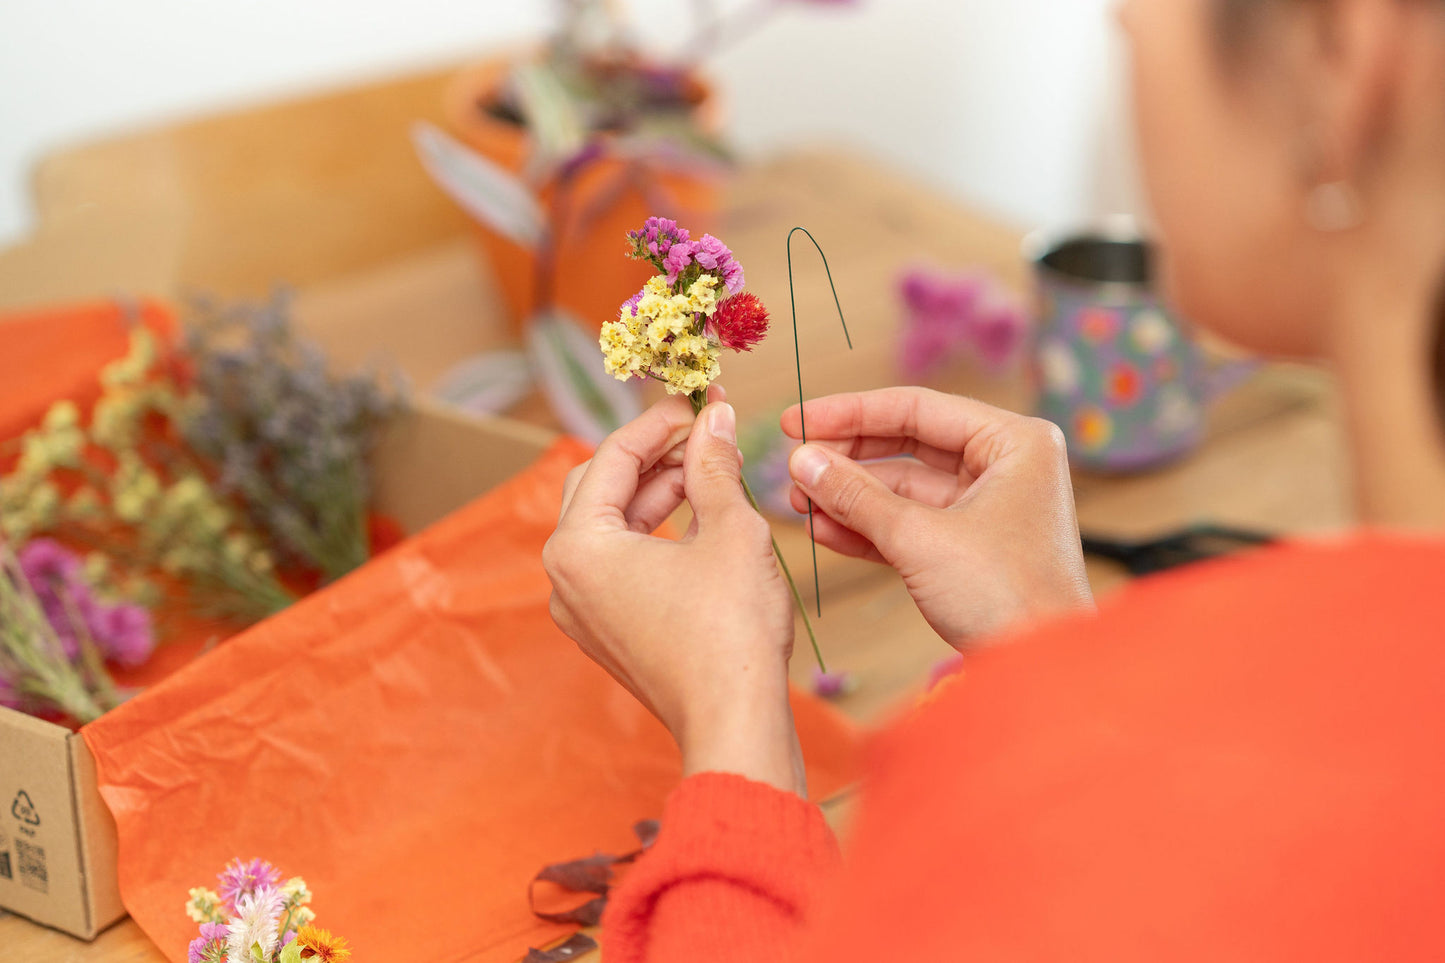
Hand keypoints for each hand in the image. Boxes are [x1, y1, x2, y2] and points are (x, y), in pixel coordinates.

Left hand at [544, 394, 804, 794]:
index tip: (698, 400)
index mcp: (578, 546)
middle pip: (599, 487)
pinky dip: (654, 534)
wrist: (735, 722)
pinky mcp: (607, 633)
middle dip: (652, 454)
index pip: (611, 456)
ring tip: (711, 469)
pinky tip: (700, 518)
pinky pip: (619, 565)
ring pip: (610, 527)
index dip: (659, 421)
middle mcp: (564, 578)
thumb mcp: (730, 528)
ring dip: (656, 492)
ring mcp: (582, 611)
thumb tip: (715, 418)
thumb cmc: (731, 631)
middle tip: (704, 431)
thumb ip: (713, 464)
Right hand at [782, 387, 1093, 647]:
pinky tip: (823, 530)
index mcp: (1014, 442)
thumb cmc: (1007, 598)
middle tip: (794, 467)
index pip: (917, 408)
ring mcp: (987, 507)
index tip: (796, 420)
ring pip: (904, 489)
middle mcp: (1005, 465)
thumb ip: (856, 495)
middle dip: (848, 461)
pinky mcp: (970, 547)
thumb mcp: (920, 539)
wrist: (1042, 674)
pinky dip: (869, 528)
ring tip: (799, 504)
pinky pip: (910, 524)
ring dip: (851, 498)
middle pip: (908, 445)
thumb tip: (803, 461)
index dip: (850, 413)